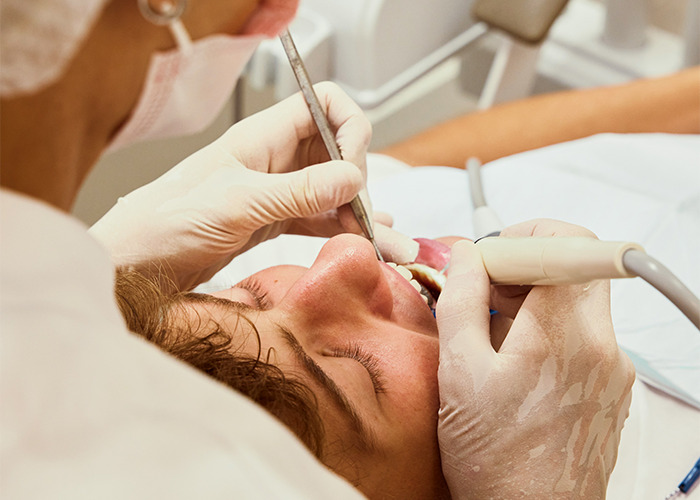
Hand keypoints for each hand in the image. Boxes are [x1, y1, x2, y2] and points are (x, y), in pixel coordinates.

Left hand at [90, 82, 371, 289]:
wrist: (138, 262)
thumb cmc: (169, 221)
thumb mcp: (237, 203)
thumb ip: (297, 190)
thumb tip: (351, 178)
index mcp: (264, 136)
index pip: (323, 104)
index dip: (349, 127)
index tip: (355, 165)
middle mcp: (276, 158)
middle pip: (338, 153)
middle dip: (362, 182)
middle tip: (368, 218)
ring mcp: (278, 190)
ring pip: (333, 192)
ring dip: (363, 216)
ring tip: (391, 246)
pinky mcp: (275, 221)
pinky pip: (321, 220)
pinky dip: (344, 231)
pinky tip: (368, 242)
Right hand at [436, 219, 634, 498]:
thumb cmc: (497, 460)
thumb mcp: (459, 372)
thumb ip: (461, 300)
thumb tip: (466, 256)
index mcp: (564, 334)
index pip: (568, 243)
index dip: (525, 237)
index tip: (492, 256)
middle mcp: (600, 346)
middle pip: (571, 270)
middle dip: (520, 270)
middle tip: (481, 293)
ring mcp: (610, 367)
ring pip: (573, 302)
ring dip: (529, 302)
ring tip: (489, 337)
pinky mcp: (608, 385)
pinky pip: (579, 334)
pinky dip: (544, 331)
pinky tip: (510, 363)